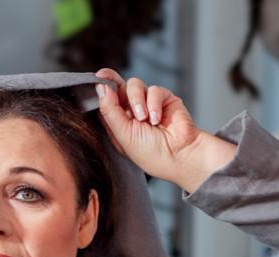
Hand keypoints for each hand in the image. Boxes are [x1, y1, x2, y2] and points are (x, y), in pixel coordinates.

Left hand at [95, 68, 233, 192]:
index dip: (101, 87)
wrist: (180, 156)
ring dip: (137, 100)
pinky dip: (154, 103)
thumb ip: (110, 110)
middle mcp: (131, 111)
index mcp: (118, 122)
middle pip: (118, 86)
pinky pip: (153, 90)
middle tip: (106, 79)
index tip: (98, 78)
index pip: (105, 100)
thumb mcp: (123, 134)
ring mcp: (148, 103)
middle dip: (113, 82)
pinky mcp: (164, 99)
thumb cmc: (151, 153)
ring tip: (144, 119)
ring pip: (134, 85)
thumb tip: (100, 86)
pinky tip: (156, 119)